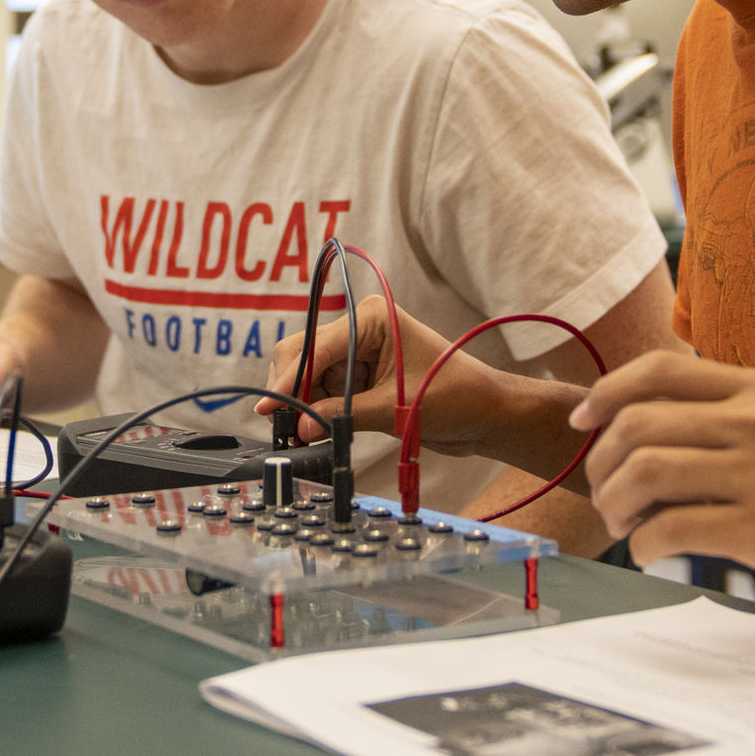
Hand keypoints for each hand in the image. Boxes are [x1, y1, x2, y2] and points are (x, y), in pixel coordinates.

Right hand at [257, 302, 542, 461]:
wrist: (486, 415)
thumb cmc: (454, 398)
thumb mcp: (396, 408)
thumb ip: (344, 415)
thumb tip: (299, 429)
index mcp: (370, 319)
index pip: (317, 346)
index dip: (290, 380)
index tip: (268, 407)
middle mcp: (359, 330)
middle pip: (304, 356)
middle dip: (292, 391)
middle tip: (282, 428)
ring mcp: (358, 354)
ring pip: (311, 378)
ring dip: (304, 406)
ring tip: (303, 437)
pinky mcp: (361, 378)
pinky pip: (326, 393)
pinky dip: (318, 412)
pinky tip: (317, 432)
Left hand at [572, 353, 754, 620]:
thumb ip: (735, 415)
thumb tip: (658, 425)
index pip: (656, 370)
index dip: (604, 394)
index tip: (583, 424)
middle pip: (635, 422)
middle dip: (600, 464)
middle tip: (606, 496)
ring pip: (643, 471)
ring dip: (615, 505)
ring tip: (626, 526)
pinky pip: (671, 527)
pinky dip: (646, 544)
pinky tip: (656, 554)